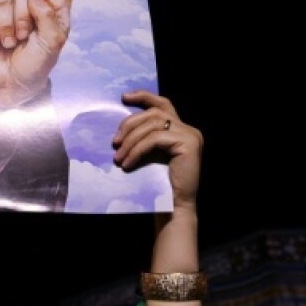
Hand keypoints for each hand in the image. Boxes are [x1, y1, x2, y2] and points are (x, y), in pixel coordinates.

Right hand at [0, 0, 77, 106]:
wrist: (8, 89)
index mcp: (51, 13)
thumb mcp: (51, 45)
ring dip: (7, 25)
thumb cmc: (34, 67)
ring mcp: (3, 12)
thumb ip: (48, 16)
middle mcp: (27, 8)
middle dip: (25, 17)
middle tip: (23, 39)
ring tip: (9, 43)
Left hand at [112, 91, 201, 209]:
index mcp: (180, 130)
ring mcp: (190, 135)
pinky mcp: (188, 143)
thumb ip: (142, 140)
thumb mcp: (149, 156)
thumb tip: (118, 132)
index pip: (162, 104)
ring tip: (118, 157)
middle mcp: (188, 129)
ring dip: (131, 140)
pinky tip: (127, 163)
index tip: (124, 98)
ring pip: (153, 125)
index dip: (144, 97)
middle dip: (130, 124)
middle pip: (154, 113)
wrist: (173, 208)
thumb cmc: (158, 186)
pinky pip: (155, 139)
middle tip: (114, 142)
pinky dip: (137, 150)